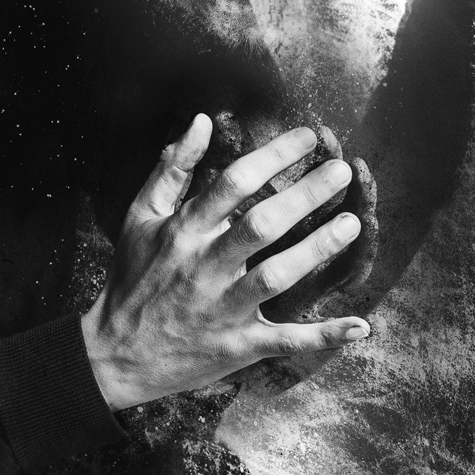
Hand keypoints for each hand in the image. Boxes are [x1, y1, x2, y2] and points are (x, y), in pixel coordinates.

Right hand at [80, 119, 369, 410]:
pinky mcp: (236, 346)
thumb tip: (202, 120)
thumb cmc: (132, 278)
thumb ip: (172, 169)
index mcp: (183, 232)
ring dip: (317, 250)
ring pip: (276, 276)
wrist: (114, 354)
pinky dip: (323, 336)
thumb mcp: (140, 217)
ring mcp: (221, 309)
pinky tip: (360, 325)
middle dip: (306, 195)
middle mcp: (203, 267)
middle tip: (342, 171)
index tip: (309, 137)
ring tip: (353, 223)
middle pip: (262, 225)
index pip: (234, 183)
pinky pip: (285, 340)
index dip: (274, 155)